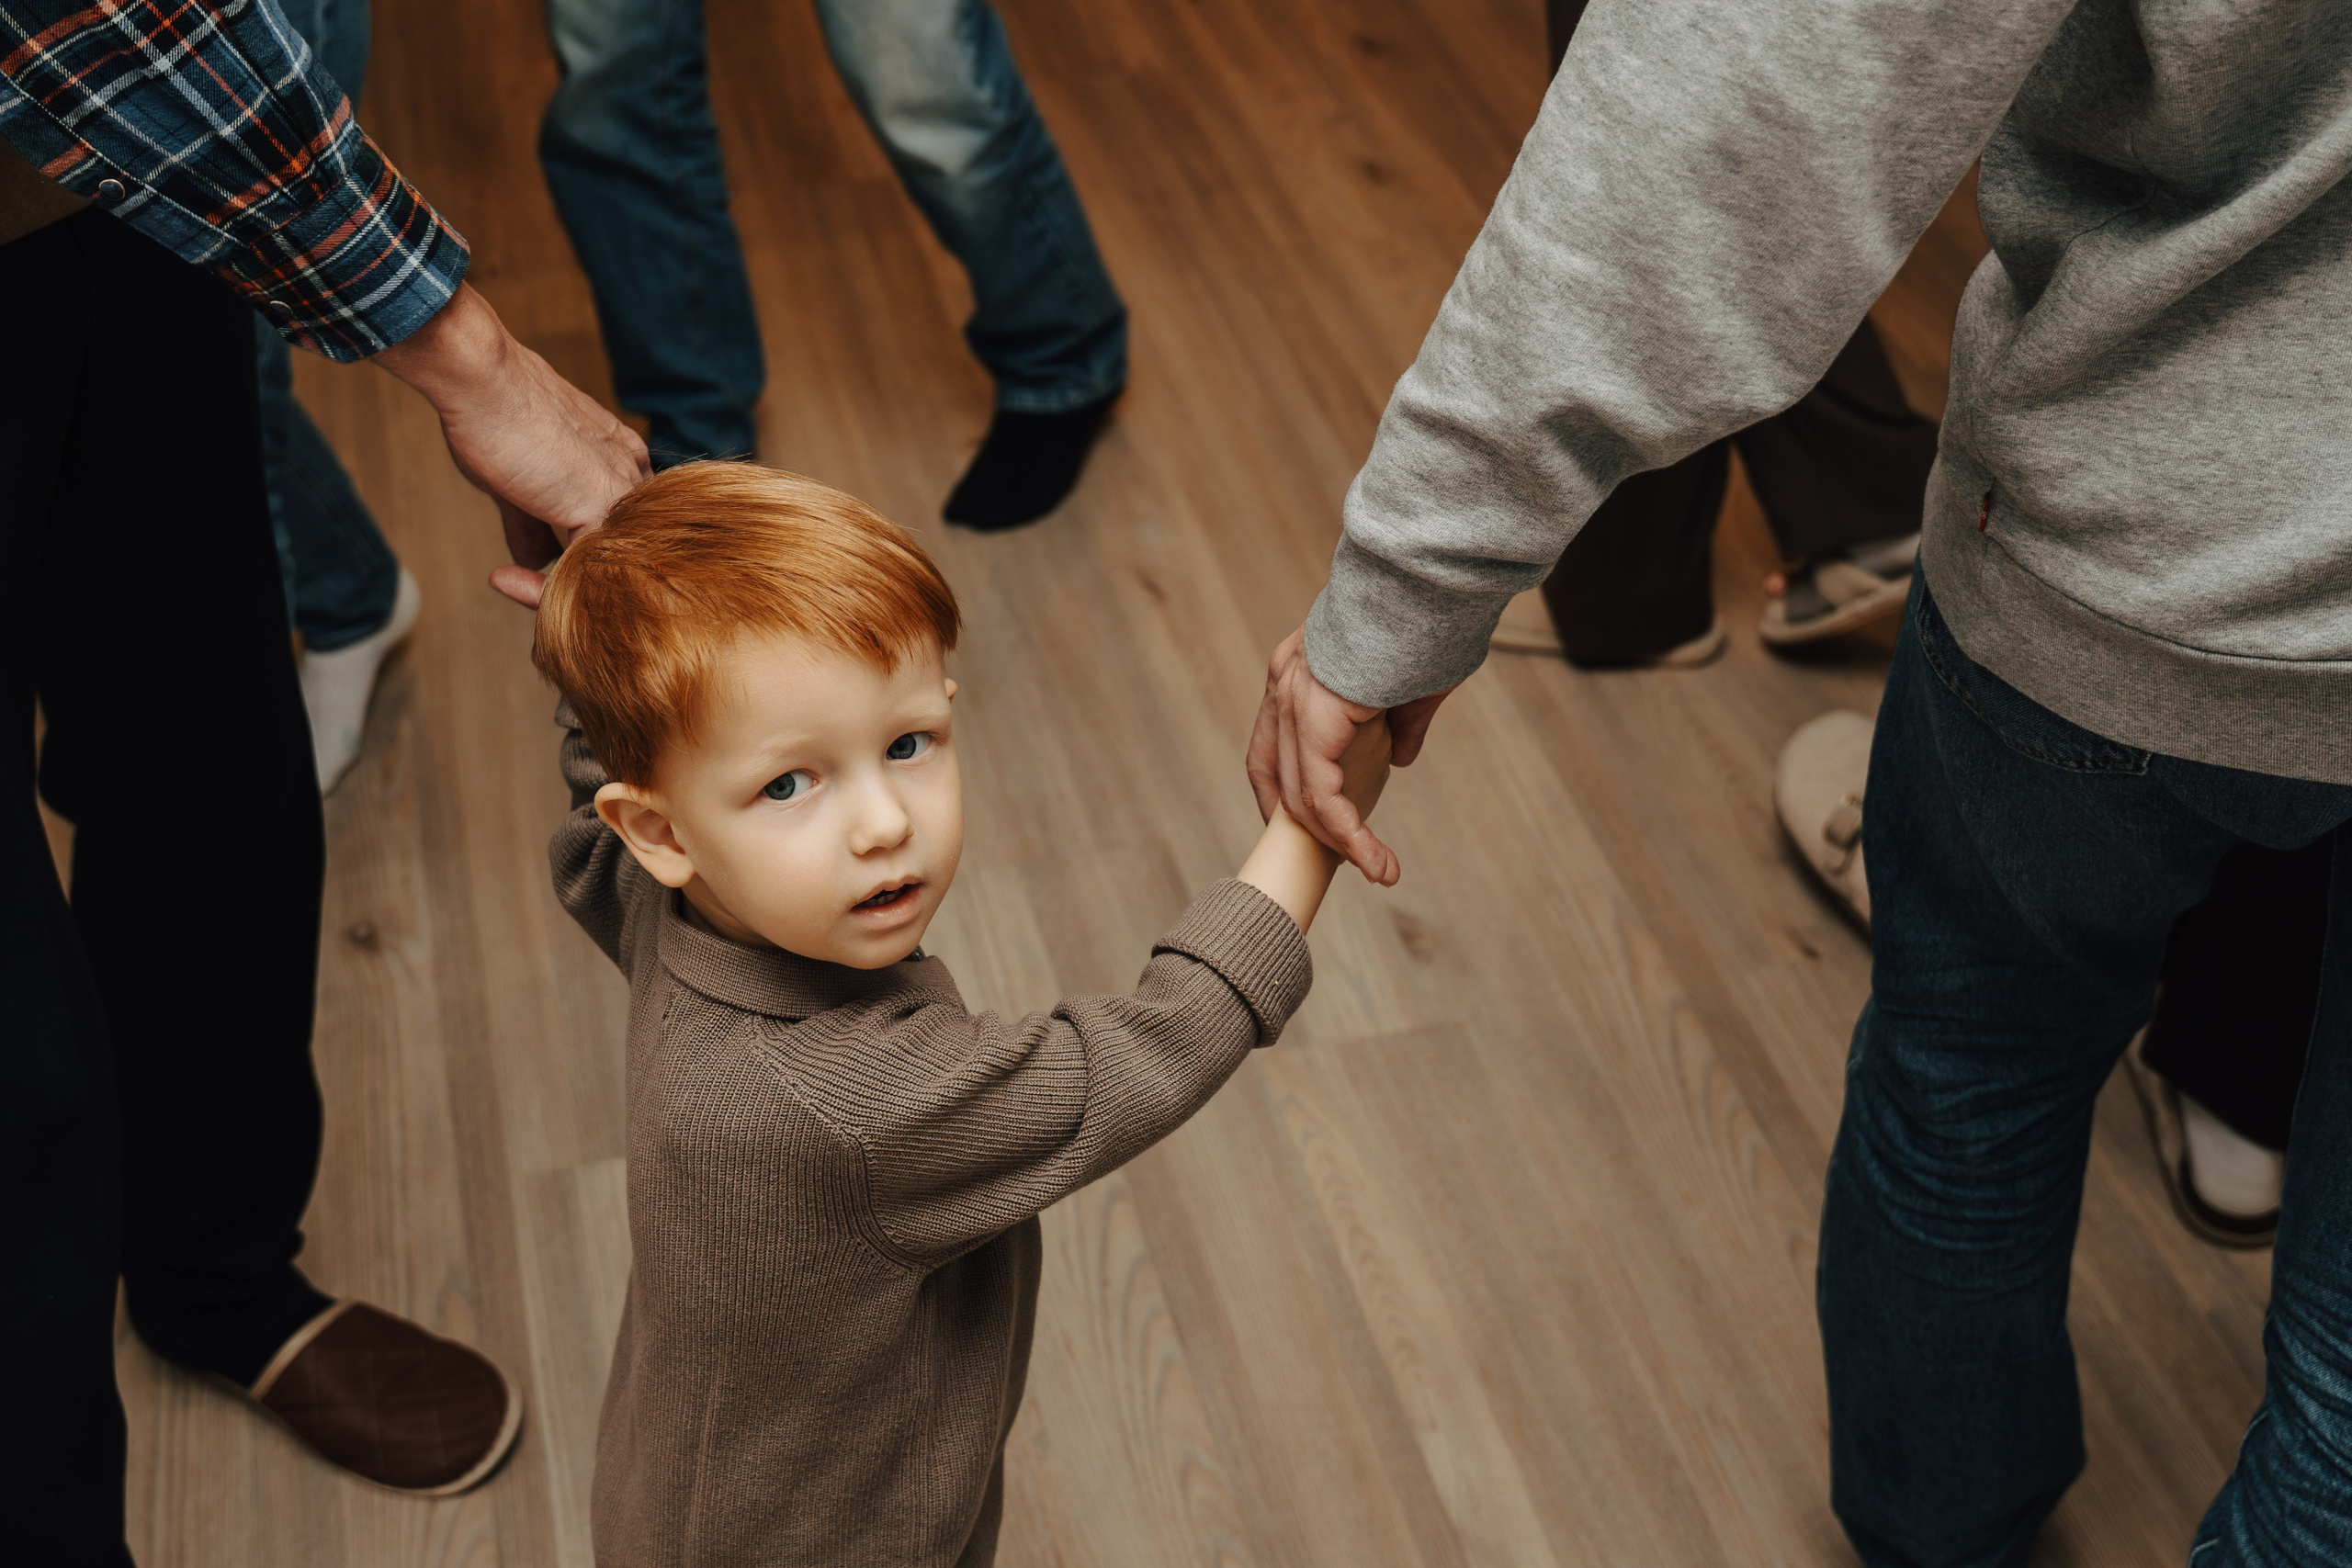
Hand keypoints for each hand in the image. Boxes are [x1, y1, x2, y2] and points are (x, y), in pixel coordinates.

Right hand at [372, 283, 649, 605]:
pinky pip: (583, 569)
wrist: (484, 379)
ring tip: (516, 588)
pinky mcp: (599, 507)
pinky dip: (544, 588)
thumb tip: (531, 559)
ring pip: (609, 565)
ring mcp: (622, 493)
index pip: (622, 527)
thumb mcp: (518, 479)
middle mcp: (634, 477)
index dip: (586, 554)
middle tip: (534, 593)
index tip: (538, 567)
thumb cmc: (495, 415)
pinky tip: (508, 580)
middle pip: (623, 551)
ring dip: (563, 589)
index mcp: (624, 461)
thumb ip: (532, 521)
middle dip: (582, 580)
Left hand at [1245, 625, 1454, 886]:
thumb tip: (1400, 759)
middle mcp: (1284, 681)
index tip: (1302, 824)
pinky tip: (1377, 861)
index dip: (1281, 790)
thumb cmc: (1429, 621)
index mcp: (1297, 667)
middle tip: (1336, 862)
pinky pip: (1323, 795)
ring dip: (1341, 844)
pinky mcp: (1315, 719)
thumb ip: (1399, 724)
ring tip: (1380, 871)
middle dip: (1300, 825)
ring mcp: (1293, 699)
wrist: (1432, 583)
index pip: (1269, 742)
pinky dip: (1351, 836)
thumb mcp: (1410, 685)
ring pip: (1302, 795)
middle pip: (1272, 773)